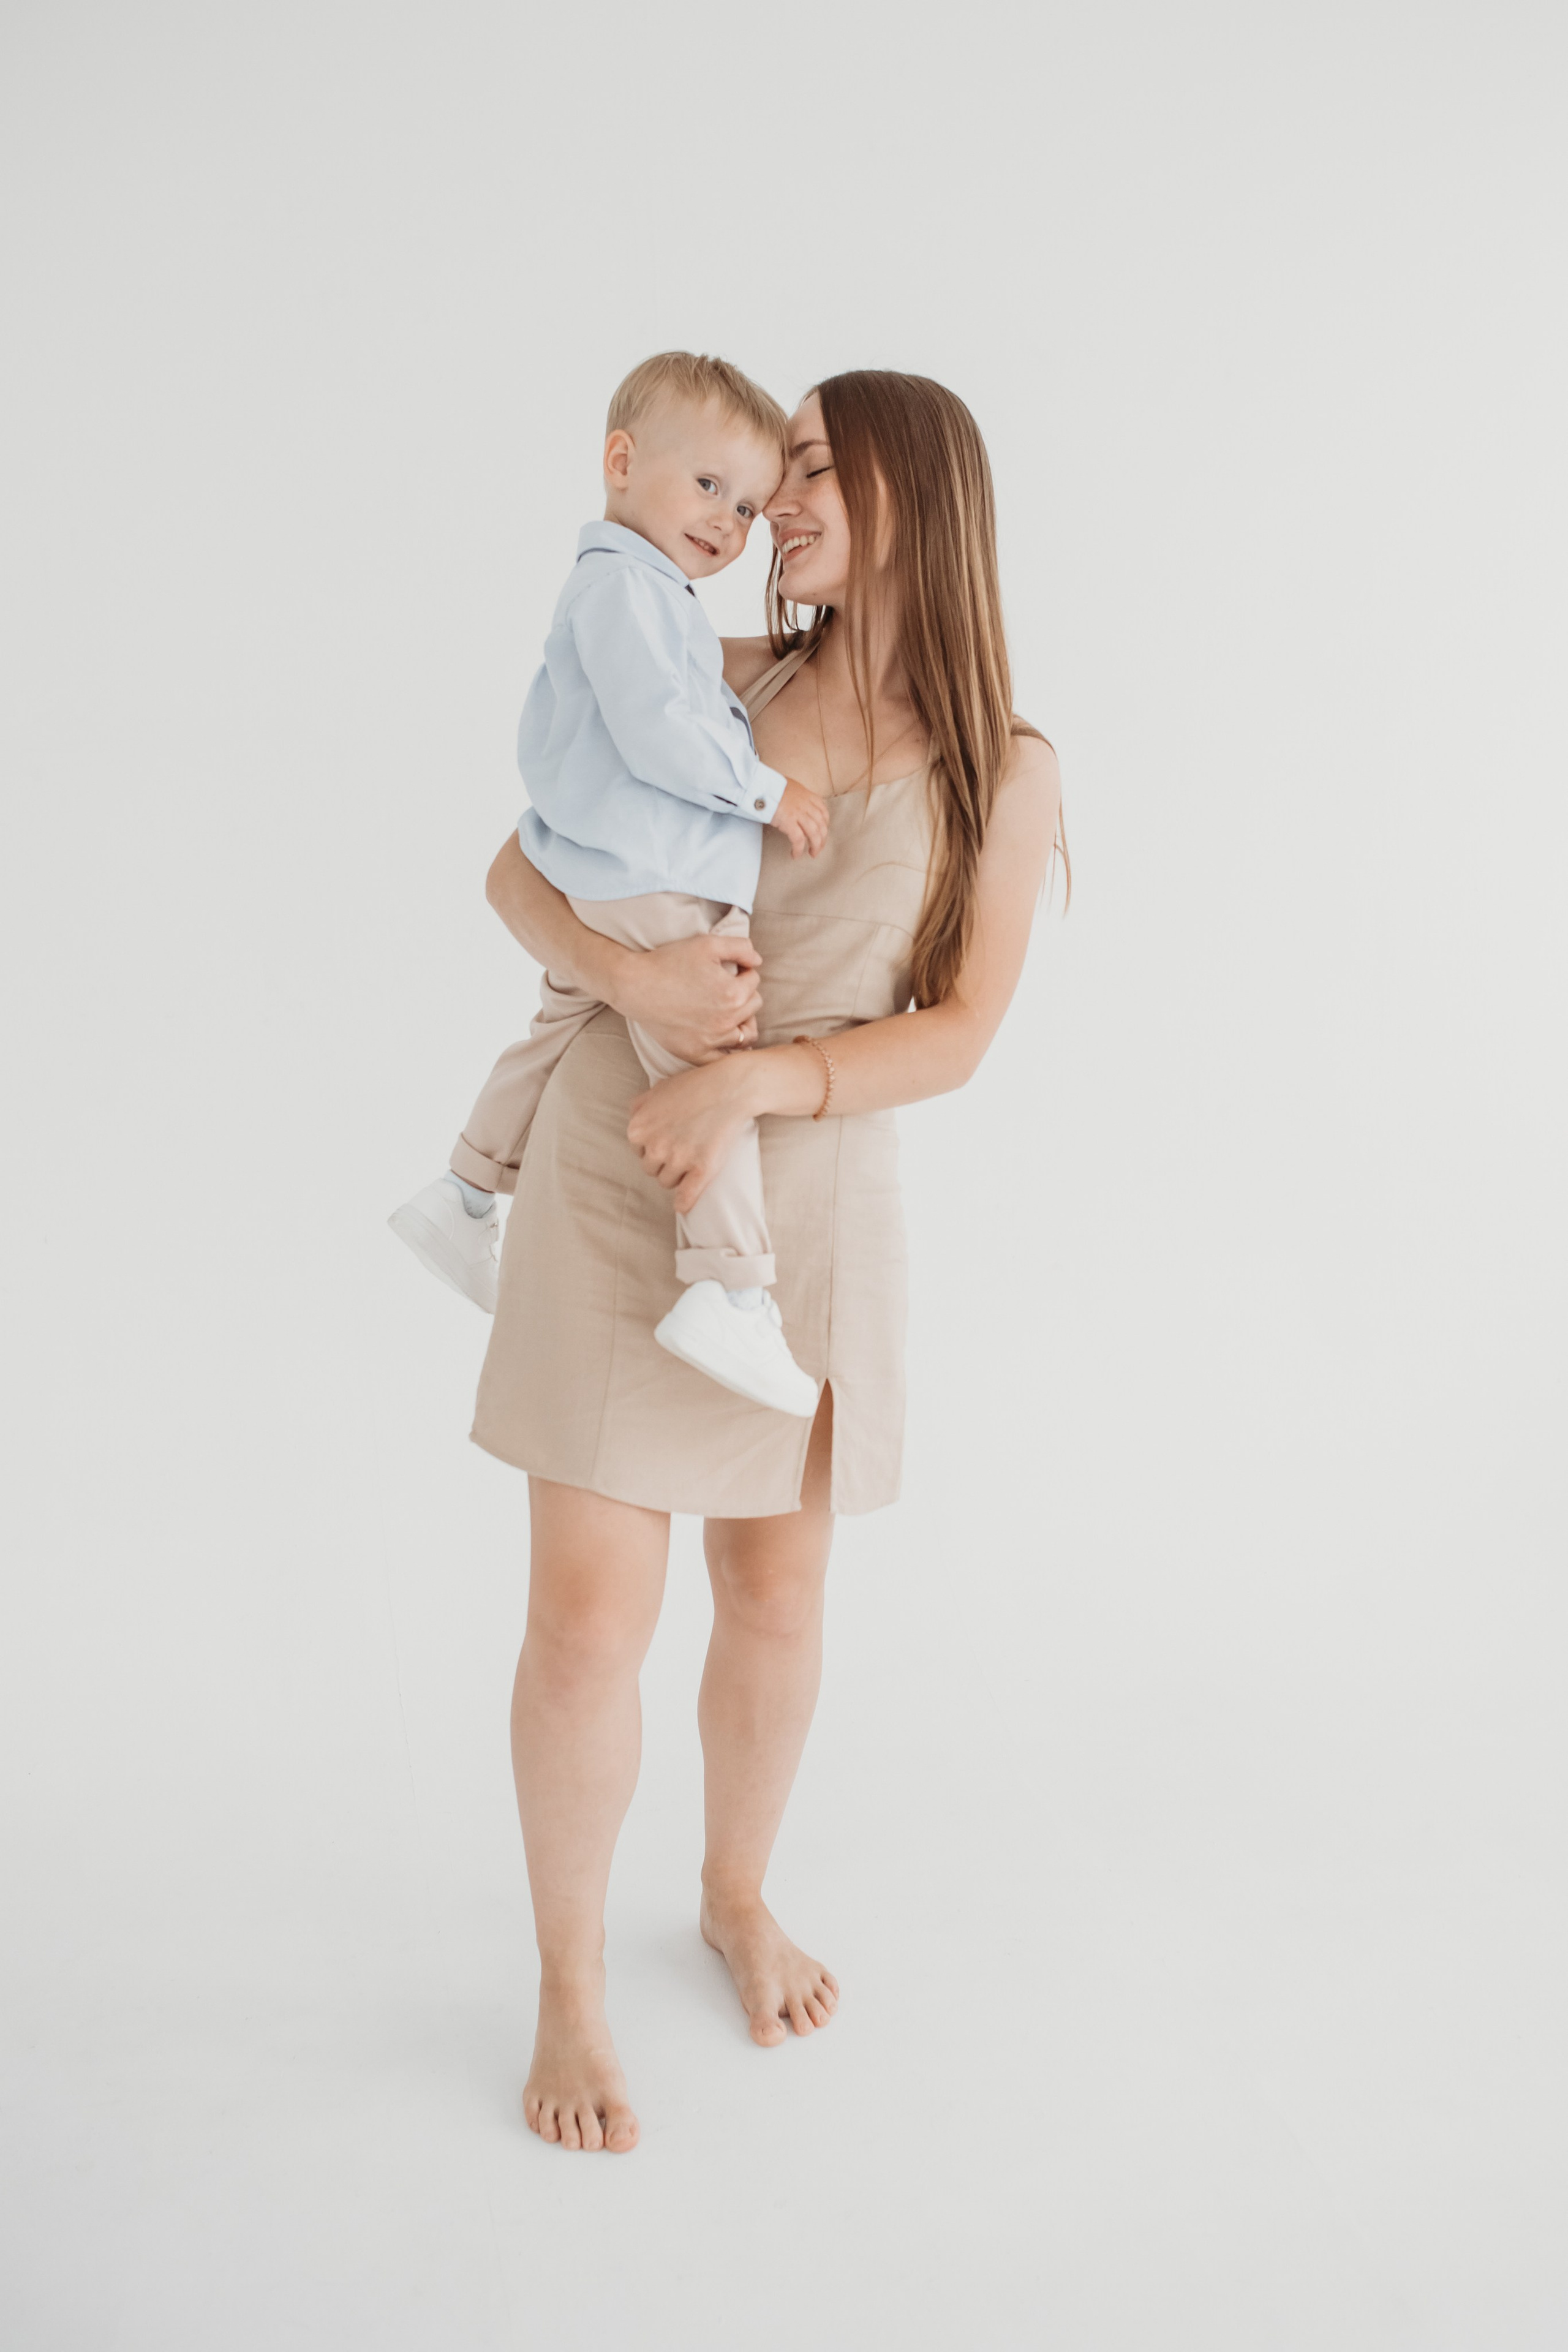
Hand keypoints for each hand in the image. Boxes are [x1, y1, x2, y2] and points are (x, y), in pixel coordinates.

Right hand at [612, 930, 761, 1062]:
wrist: (634, 985)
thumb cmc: (669, 962)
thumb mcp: (707, 943)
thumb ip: (741, 948)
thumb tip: (758, 962)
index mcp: (733, 994)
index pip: (754, 981)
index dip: (743, 971)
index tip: (727, 970)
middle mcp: (726, 1021)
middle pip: (753, 1007)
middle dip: (744, 994)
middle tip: (725, 988)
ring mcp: (711, 1040)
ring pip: (745, 1035)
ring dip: (742, 1021)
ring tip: (729, 1012)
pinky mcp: (695, 1053)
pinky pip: (724, 1059)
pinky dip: (731, 1052)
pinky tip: (727, 1040)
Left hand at [627, 1056, 756, 1213]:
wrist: (730, 1088)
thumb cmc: (694, 1085)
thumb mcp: (657, 1089)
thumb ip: (638, 1107)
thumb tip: (634, 1124)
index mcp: (638, 1129)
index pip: (639, 1152)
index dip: (655, 1146)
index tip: (669, 1140)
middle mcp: (654, 1147)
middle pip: (651, 1169)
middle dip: (664, 1161)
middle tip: (683, 1147)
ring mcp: (678, 1160)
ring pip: (666, 1182)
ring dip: (676, 1175)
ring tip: (692, 1158)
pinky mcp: (701, 1169)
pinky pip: (685, 1198)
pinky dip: (683, 1203)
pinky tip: (684, 1204)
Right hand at [769, 778, 829, 858]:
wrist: (760, 785)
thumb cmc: (771, 786)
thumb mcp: (790, 787)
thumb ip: (797, 797)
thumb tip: (796, 805)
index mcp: (807, 795)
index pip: (823, 811)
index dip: (825, 824)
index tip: (822, 832)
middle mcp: (806, 804)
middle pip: (821, 825)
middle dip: (822, 839)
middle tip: (818, 848)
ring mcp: (798, 813)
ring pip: (814, 833)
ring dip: (815, 846)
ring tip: (811, 854)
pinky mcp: (788, 821)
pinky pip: (798, 839)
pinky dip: (798, 849)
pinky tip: (795, 854)